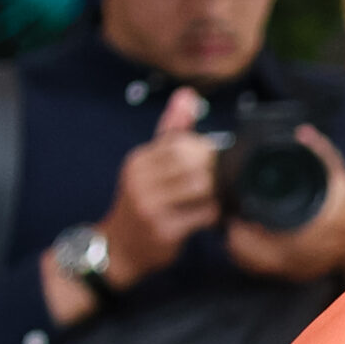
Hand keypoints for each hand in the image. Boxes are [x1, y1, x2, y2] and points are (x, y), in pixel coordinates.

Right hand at [97, 86, 220, 290]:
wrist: (119, 248)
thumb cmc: (143, 203)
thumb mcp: (150, 165)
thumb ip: (171, 132)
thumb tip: (189, 95)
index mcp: (140, 160)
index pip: (182, 143)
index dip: (207, 152)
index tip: (217, 165)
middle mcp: (140, 179)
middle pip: (193, 162)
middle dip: (215, 172)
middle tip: (226, 183)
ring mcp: (149, 205)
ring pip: (201, 186)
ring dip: (218, 194)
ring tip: (221, 201)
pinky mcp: (163, 230)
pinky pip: (202, 215)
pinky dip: (215, 216)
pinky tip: (214, 219)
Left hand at [227, 122, 344, 285]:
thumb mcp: (341, 179)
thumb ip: (322, 154)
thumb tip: (303, 133)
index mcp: (298, 240)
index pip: (246, 238)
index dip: (235, 222)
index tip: (234, 209)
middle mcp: (292, 260)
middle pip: (241, 252)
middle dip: (234, 232)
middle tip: (234, 213)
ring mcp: (294, 270)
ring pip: (249, 263)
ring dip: (240, 245)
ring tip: (241, 224)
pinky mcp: (296, 273)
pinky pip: (261, 269)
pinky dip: (253, 256)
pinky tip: (255, 239)